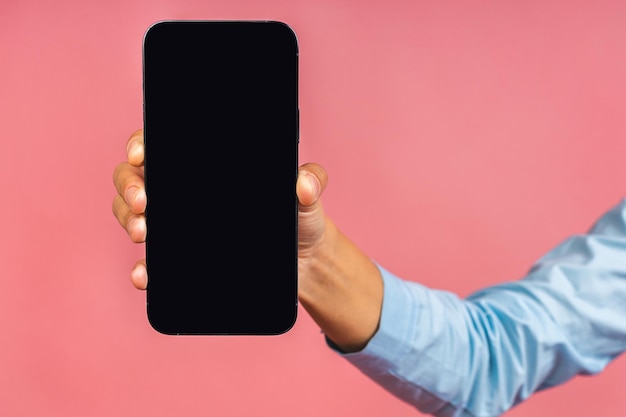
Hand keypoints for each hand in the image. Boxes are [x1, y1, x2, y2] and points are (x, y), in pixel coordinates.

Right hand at [112, 129, 329, 289]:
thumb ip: (311, 181)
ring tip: (144, 234)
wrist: (302, 263)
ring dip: (129, 220)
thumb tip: (303, 185)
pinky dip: (143, 267)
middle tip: (144, 202)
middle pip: (136, 177)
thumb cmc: (299, 218)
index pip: (163, 144)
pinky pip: (151, 260)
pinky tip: (145, 274)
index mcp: (207, 167)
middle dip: (129, 186)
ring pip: (132, 213)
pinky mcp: (180, 257)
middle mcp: (183, 192)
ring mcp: (178, 224)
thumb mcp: (306, 196)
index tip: (142, 153)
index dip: (143, 143)